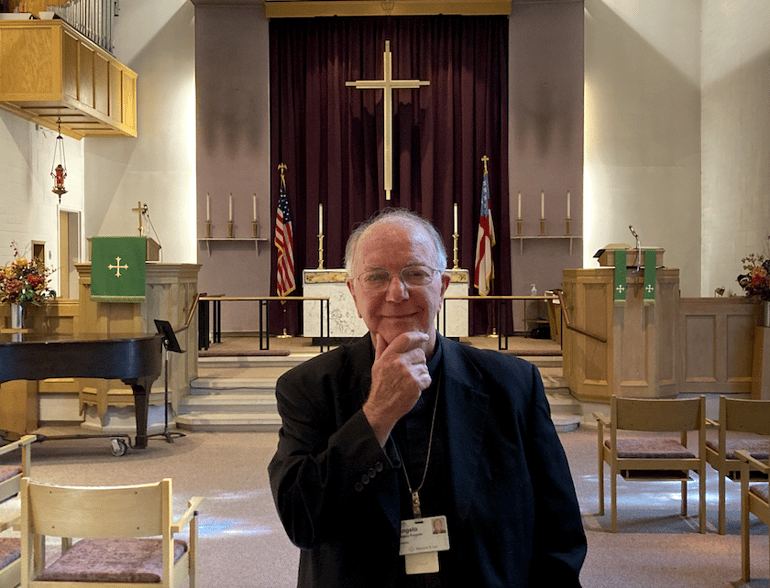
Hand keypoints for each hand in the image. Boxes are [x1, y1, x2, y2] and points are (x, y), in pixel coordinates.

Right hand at [363, 332, 431, 446]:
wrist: (381, 407)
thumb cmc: (380, 386)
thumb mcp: (377, 365)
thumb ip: (381, 349)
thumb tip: (380, 335)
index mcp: (389, 356)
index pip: (406, 338)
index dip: (417, 335)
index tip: (424, 336)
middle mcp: (398, 362)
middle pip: (420, 353)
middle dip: (418, 361)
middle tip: (409, 372)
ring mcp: (408, 373)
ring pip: (424, 366)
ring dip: (420, 373)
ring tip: (409, 381)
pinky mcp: (416, 384)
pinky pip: (427, 378)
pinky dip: (424, 383)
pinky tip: (414, 387)